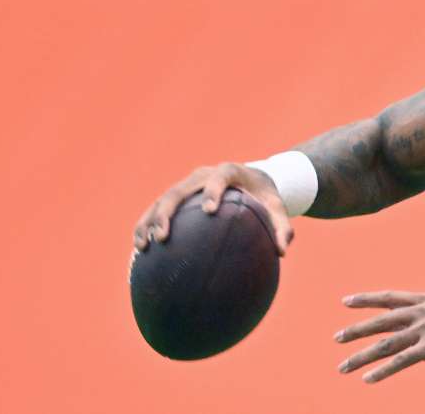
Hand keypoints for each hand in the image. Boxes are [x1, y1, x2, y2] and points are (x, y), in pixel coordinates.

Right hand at [132, 163, 293, 255]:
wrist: (251, 179)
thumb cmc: (264, 196)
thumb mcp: (277, 208)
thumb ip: (282, 226)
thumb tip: (283, 251)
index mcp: (228, 172)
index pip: (219, 178)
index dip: (213, 191)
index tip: (210, 210)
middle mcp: (202, 175)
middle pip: (179, 190)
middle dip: (168, 212)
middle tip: (164, 237)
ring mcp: (187, 184)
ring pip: (161, 200)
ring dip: (149, 222)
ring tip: (143, 247)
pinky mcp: (177, 195)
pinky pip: (156, 209)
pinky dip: (147, 226)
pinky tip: (140, 250)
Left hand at [334, 288, 424, 382]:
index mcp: (424, 302)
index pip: (388, 298)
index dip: (366, 299)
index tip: (346, 301)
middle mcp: (420, 313)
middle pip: (380, 322)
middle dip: (356, 330)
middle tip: (337, 338)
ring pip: (385, 344)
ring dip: (362, 356)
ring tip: (343, 366)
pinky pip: (400, 361)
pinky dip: (382, 371)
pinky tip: (368, 378)